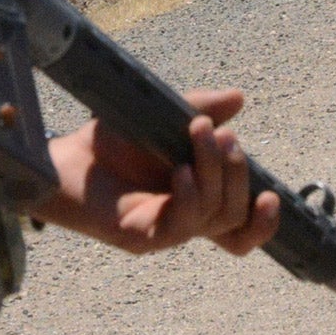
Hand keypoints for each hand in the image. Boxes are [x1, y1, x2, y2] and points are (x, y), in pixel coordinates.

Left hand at [35, 88, 280, 256]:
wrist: (62, 155)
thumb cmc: (111, 142)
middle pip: (233, 215)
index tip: (273, 195)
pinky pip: (178, 229)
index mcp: (196, 199)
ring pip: (212, 216)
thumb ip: (201, 108)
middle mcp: (184, 220)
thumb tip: (238, 98)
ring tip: (198, 134)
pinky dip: (188, 197)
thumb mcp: (162, 118)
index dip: (263, 223)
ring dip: (214, 172)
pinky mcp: (139, 237)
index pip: (239, 228)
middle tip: (218, 133)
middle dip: (236, 170)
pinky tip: (181, 172)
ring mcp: (163, 231)